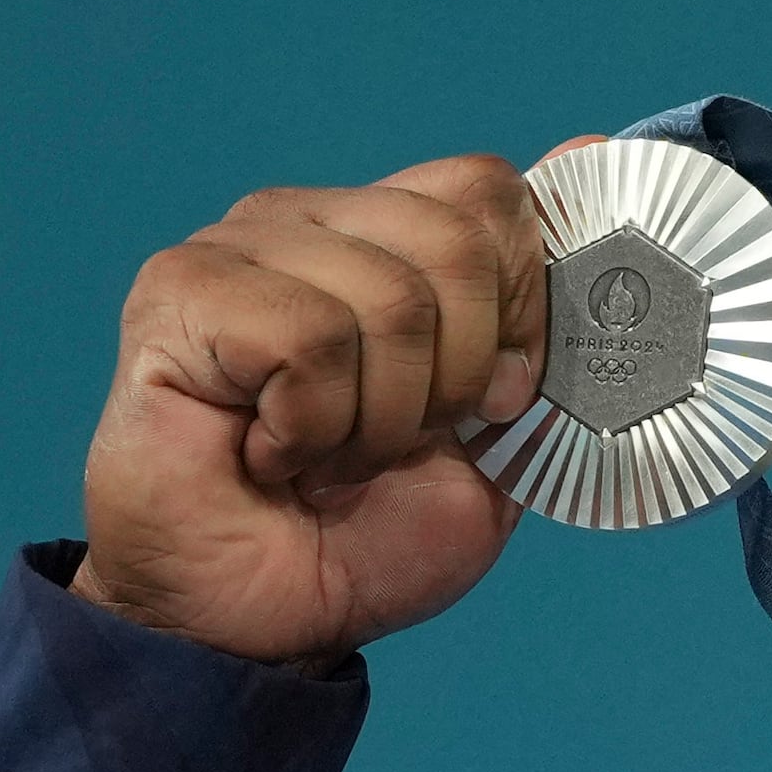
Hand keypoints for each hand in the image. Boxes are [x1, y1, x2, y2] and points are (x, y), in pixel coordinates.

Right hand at [70, 154, 551, 665]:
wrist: (265, 619)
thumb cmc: (371, 531)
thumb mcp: (502, 431)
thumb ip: (548, 314)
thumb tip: (590, 152)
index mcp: (389, 233)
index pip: (491, 192)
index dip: (521, 305)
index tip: (491, 395)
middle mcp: (313, 218)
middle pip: (459, 241)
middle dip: (457, 377)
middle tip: (398, 440)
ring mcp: (240, 244)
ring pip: (393, 300)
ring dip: (382, 420)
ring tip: (328, 457)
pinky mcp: (182, 289)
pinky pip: (311, 339)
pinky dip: (314, 425)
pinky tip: (272, 450)